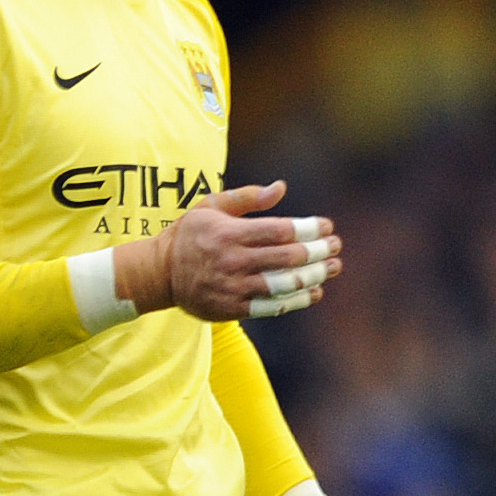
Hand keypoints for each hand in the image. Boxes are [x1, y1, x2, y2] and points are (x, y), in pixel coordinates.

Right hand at [114, 182, 340, 320]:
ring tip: (333, 268)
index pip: (280, 231)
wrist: (159, 273)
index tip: (327, 226)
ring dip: (314, 277)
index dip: (309, 229)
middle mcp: (233, 261)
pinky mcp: (232, 308)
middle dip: (318, 252)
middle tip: (336, 247)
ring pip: (284, 285)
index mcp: (230, 233)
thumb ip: (247, 197)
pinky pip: (272, 307)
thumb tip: (281, 187)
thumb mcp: (211, 206)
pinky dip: (297, 301)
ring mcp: (233, 287)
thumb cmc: (190, 234)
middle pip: (287, 258)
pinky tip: (315, 292)